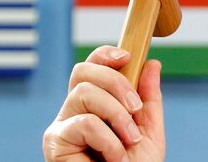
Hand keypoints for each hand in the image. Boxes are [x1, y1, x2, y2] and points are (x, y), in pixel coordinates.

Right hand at [43, 45, 164, 161]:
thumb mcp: (149, 132)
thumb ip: (149, 100)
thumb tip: (152, 63)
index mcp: (94, 104)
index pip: (90, 67)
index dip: (104, 55)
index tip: (127, 56)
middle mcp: (73, 110)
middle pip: (82, 71)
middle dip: (115, 82)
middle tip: (135, 108)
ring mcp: (62, 125)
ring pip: (83, 92)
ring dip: (115, 114)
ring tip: (128, 141)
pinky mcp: (55, 143)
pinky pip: (84, 123)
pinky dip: (108, 139)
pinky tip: (115, 157)